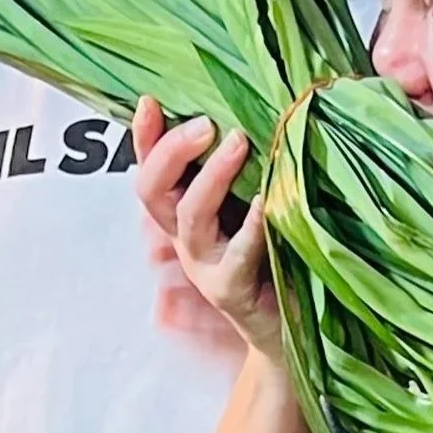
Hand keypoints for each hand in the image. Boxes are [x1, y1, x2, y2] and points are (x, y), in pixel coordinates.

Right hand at [132, 98, 282, 358]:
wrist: (288, 332)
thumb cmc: (276, 257)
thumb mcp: (255, 203)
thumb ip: (246, 168)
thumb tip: (259, 109)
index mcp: (184, 213)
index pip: (150, 170)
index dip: (144, 137)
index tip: (150, 101)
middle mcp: (185, 238)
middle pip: (154, 191)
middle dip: (172, 151)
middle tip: (207, 124)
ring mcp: (205, 266)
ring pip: (191, 217)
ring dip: (211, 177)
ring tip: (238, 141)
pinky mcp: (232, 292)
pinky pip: (236, 254)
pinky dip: (250, 226)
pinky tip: (268, 201)